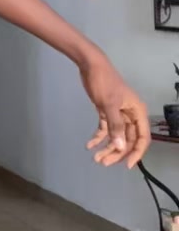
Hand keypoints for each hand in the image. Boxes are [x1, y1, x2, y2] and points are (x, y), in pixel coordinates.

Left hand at [81, 53, 149, 168]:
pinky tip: (89, 145)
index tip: (127, 165)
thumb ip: (116, 127)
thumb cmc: (104, 83)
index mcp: (137, 112)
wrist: (91, 65)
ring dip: (107, 147)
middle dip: (117, 152)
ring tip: (96, 157)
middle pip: (127, 139)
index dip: (136, 152)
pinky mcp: (106, 111)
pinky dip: (98, 137)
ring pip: (116, 136)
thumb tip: (121, 147)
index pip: (142, 138)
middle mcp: (130, 115)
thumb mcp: (109, 105)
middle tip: (103, 162)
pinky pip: (105, 129)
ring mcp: (118, 114)